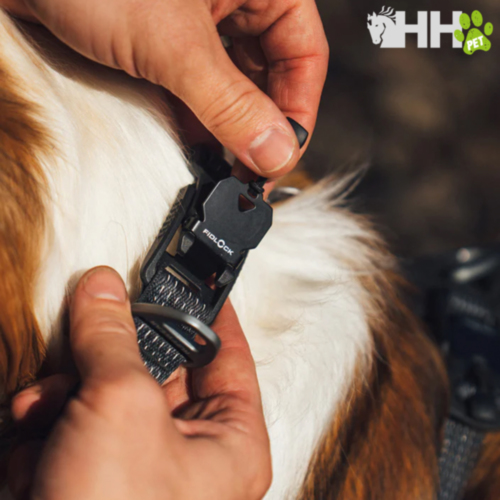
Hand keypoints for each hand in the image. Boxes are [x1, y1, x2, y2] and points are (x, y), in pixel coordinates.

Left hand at [0, 0, 327, 176]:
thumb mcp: (174, 43)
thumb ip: (229, 102)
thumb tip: (274, 152)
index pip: (304, 54)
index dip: (298, 111)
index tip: (281, 157)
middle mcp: (232, 1)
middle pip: (269, 76)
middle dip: (259, 127)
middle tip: (250, 173)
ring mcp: (196, 25)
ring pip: (231, 88)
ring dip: (227, 130)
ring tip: (222, 170)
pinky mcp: (163, 45)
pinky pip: (194, 90)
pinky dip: (195, 121)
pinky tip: (193, 148)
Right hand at [8, 267, 270, 499]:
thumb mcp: (120, 407)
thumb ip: (112, 339)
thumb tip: (104, 291)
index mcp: (228, 438)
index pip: (227, 352)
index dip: (210, 311)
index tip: (194, 280)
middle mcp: (189, 453)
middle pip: (157, 369)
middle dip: (113, 354)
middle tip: (94, 328)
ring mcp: (138, 468)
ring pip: (107, 396)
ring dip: (68, 394)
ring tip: (47, 405)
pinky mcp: (92, 482)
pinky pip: (75, 430)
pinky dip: (48, 431)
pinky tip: (34, 450)